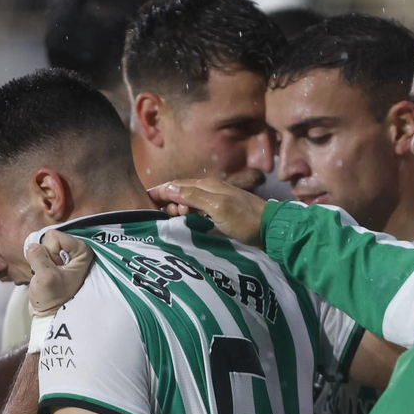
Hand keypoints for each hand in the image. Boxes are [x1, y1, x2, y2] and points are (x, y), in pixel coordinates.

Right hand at [26, 229, 93, 316]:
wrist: (48, 312)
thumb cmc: (51, 298)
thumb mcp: (46, 277)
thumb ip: (38, 257)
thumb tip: (32, 245)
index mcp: (82, 251)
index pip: (55, 236)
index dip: (50, 252)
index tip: (56, 269)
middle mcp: (76, 249)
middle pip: (49, 237)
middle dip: (46, 254)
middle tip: (52, 272)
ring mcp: (65, 253)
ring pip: (43, 243)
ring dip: (41, 258)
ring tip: (48, 273)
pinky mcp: (54, 257)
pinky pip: (40, 249)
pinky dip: (38, 260)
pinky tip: (43, 272)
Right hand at [147, 179, 267, 246]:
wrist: (270, 229)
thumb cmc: (244, 218)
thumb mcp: (217, 207)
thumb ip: (193, 196)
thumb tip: (169, 188)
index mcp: (207, 185)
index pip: (177, 184)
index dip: (160, 191)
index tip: (144, 200)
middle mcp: (210, 190)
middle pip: (181, 192)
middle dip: (167, 202)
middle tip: (161, 217)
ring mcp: (216, 202)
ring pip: (189, 203)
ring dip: (178, 210)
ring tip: (172, 222)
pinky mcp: (220, 214)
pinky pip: (198, 212)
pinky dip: (188, 216)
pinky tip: (186, 224)